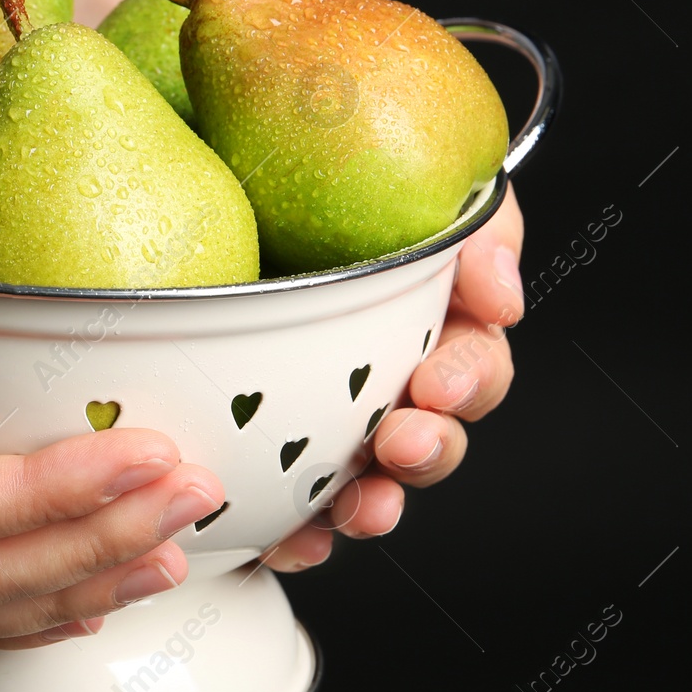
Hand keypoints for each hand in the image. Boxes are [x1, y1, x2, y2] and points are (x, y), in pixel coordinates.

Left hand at [259, 183, 524, 570]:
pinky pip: (291, 509)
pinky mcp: (265, 449)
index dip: (467, 379)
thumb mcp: (404, 162)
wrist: (191, 153)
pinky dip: (298, 533)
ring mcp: (324, 413)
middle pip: (433, 434)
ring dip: (375, 502)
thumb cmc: (296, 151)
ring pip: (370, 481)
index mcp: (421, 311)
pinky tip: (288, 539)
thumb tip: (499, 293)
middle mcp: (379, 369)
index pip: (473, 359)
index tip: (437, 383)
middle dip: (430, 448)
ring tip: (360, 506)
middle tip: (403, 440)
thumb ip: (476, 221)